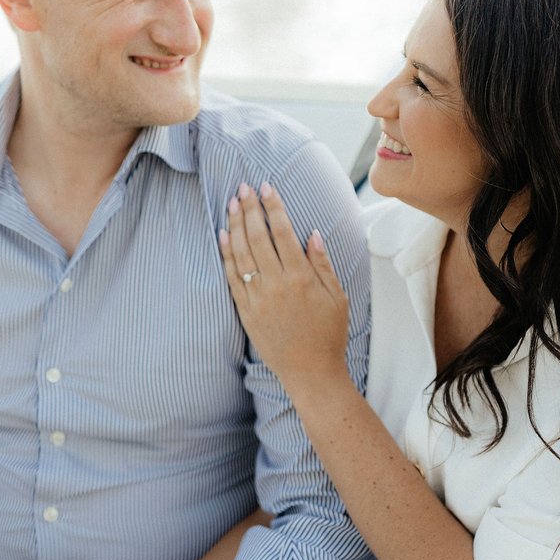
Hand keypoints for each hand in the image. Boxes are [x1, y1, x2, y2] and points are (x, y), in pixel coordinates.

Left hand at [219, 182, 348, 396]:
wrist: (310, 372)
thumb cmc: (328, 334)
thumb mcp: (336, 297)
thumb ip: (322, 264)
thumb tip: (312, 233)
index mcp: (301, 278)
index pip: (282, 232)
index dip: (273, 206)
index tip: (266, 186)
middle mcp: (276, 285)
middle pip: (258, 237)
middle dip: (250, 208)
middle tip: (243, 187)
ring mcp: (258, 298)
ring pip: (241, 253)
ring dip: (235, 225)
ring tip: (231, 203)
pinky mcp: (246, 312)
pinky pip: (232, 277)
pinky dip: (226, 254)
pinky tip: (223, 236)